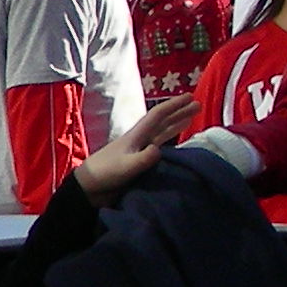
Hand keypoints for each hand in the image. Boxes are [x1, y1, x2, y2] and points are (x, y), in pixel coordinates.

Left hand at [75, 95, 196, 199]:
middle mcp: (139, 140)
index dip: (175, 106)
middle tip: (197, 105)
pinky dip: (170, 143)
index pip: (158, 115)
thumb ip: (143, 159)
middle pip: (163, 122)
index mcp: (137, 135)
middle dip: (179, 113)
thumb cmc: (105, 173)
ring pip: (162, 133)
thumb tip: (160, 149)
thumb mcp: (126, 166)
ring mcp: (138, 150)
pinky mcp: (138, 162)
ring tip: (191, 120)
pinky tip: (176, 146)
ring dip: (176, 126)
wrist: (88, 188)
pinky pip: (159, 148)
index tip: (191, 97)